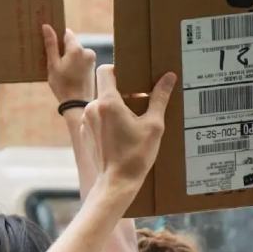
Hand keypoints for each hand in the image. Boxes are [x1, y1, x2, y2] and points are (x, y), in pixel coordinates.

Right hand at [43, 24, 95, 103]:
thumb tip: (46, 26)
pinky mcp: (93, 65)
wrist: (77, 104)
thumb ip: (51, 44)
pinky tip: (69, 76)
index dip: (57, 39)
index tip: (51, 47)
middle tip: (55, 65)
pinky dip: (74, 64)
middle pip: (71, 44)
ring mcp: (91, 58)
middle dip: (63, 51)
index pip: (66, 33)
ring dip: (68, 58)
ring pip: (76, 52)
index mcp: (76, 48)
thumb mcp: (52, 65)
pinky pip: (81, 60)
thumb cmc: (62, 85)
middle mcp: (87, 50)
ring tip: (62, 73)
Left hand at [81, 65, 176, 195]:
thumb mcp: (154, 125)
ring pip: (101, 104)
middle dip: (123, 92)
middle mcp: (91, 109)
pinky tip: (123, 132)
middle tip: (142, 102)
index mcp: (107, 102)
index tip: (134, 77)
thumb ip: (159, 97)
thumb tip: (168, 77)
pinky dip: (108, 120)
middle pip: (106, 88)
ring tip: (134, 120)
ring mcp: (85, 122)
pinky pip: (96, 118)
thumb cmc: (136, 155)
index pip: (106, 70)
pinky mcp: (84, 134)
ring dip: (116, 107)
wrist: (117, 182)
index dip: (119, 69)